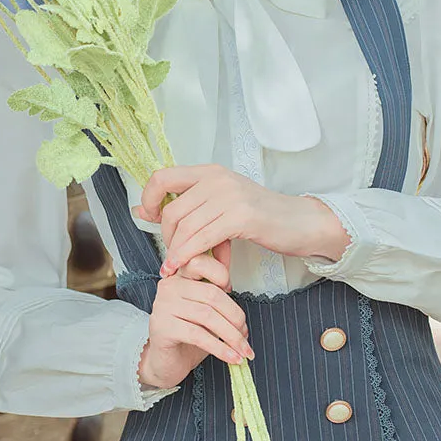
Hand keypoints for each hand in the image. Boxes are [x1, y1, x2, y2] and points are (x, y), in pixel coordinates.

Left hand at [133, 164, 351, 274]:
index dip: (148, 200)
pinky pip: (201, 238)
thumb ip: (186, 206)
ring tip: (176, 268)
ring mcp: (229, 195)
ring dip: (176, 253)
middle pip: (172, 210)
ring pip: (185, 227)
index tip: (149, 220)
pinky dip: (187, 256)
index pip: (162, 177)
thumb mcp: (219, 205)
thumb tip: (140, 209)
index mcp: (209, 172)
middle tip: (173, 254)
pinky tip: (182, 268)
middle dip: (167, 238)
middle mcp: (217, 178)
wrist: (299, 223)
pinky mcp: (240, 216)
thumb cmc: (260, 218)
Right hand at [137, 257, 254, 390]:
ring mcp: (163, 306)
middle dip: (236, 317)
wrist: (165, 363)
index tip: (231, 297)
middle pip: (212, 295)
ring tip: (243, 351)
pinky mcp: (162, 327)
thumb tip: (240, 310)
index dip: (223, 277)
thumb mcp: (206, 316)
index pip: (202, 264)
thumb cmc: (187, 339)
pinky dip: (220, 348)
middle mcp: (169, 287)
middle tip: (246, 335)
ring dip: (232, 336)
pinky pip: (198, 335)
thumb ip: (219, 301)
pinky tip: (232, 358)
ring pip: (208, 316)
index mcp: (180, 277)